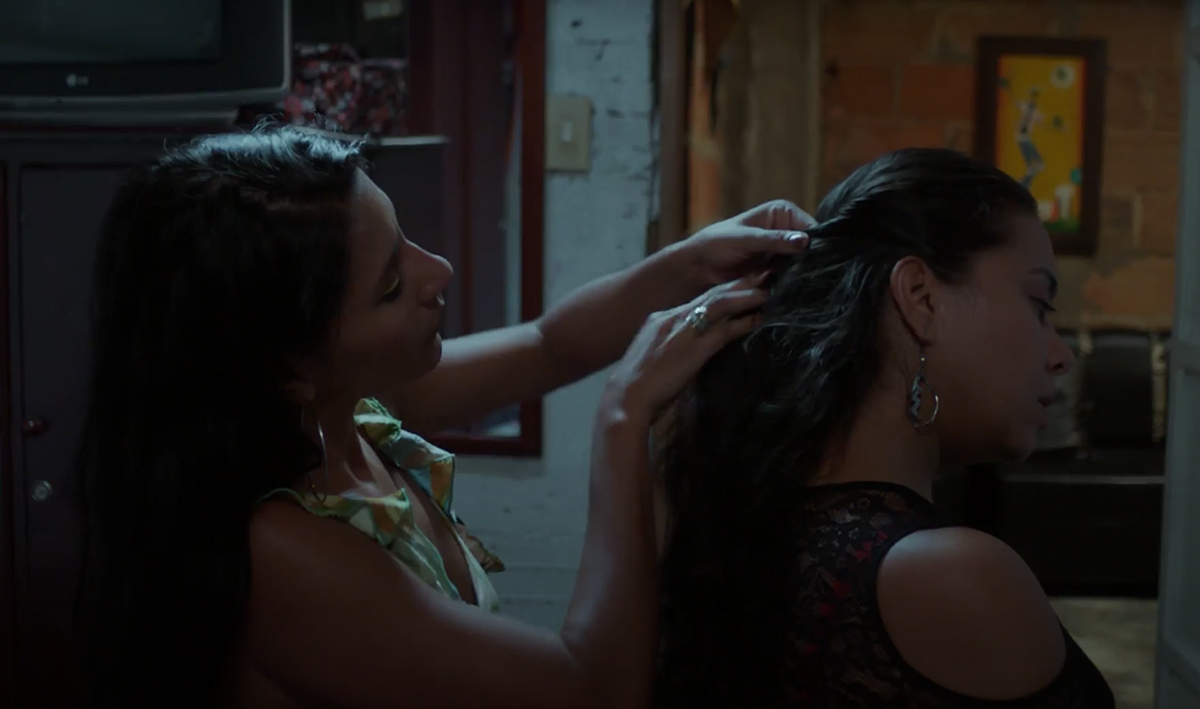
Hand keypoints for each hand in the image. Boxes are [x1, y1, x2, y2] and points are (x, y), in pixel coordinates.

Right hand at [602, 273, 768, 424]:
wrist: (624, 400)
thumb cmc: (635, 388)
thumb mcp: (651, 359)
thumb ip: (669, 349)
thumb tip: (684, 353)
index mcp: (659, 320)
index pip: (695, 301)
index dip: (720, 291)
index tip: (738, 285)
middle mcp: (671, 319)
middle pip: (710, 295)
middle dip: (737, 283)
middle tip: (762, 272)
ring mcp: (683, 332)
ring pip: (719, 305)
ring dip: (744, 294)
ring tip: (766, 286)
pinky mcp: (693, 350)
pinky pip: (724, 330)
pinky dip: (743, 322)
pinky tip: (758, 317)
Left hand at [668, 200, 815, 290]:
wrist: (699, 267)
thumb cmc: (717, 244)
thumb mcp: (746, 240)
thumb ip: (774, 240)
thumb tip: (805, 240)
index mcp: (782, 212)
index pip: (810, 227)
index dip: (817, 243)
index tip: (823, 261)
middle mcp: (787, 228)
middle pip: (809, 246)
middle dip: (812, 260)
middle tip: (818, 278)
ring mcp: (783, 250)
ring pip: (803, 262)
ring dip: (804, 274)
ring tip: (809, 287)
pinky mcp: (777, 268)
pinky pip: (792, 275)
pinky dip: (794, 283)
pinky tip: (799, 292)